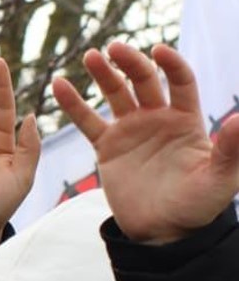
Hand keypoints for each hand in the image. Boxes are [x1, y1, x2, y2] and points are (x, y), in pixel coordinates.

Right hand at [53, 42, 238, 244]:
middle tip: (113, 49)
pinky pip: (87, 122)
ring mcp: (131, 131)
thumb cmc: (198, 205)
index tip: (158, 51)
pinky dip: (73, 103)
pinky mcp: (107, 147)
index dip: (170, 65)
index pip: (180, 82)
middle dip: (130, 62)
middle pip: (144, 81)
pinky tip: (59, 84)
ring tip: (90, 56)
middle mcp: (158, 119)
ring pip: (116, 94)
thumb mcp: (220, 178)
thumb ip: (232, 149)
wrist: (162, 231)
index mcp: (186, 120)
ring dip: (104, 73)